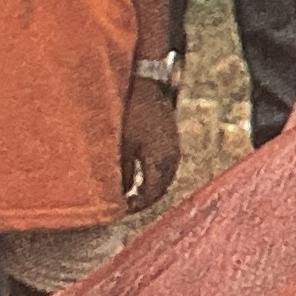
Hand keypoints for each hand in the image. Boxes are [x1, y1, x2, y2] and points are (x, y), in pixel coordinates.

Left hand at [122, 79, 180, 211]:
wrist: (149, 86)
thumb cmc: (132, 113)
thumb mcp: (123, 144)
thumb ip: (123, 172)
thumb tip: (120, 194)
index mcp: (159, 161)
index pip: (151, 193)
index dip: (138, 205)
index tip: (123, 209)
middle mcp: (171, 158)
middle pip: (161, 189)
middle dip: (145, 200)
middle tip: (128, 206)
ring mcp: (175, 150)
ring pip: (166, 179)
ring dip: (152, 190)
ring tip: (134, 195)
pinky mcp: (173, 142)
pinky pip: (168, 168)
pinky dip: (156, 178)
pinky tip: (142, 178)